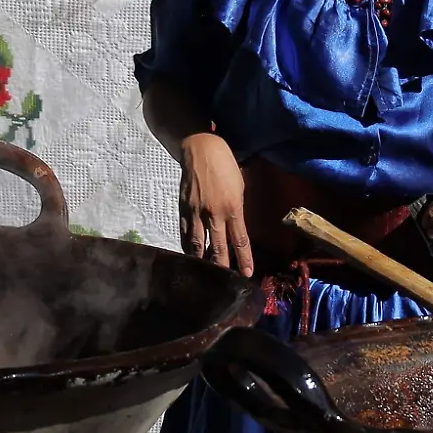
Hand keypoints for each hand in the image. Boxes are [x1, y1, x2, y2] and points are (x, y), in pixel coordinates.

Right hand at [178, 134, 252, 276]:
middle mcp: (214, 213)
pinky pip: (186, 234)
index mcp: (233, 207)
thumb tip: (236, 227)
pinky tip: (191, 257)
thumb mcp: (240, 186)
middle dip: (224, 267)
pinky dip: (188, 247)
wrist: (200, 149)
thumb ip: (238, 209)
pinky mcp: (183, 209)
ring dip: (203, 262)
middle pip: (219, 248)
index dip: (244, 259)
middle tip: (228, 282)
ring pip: (199, 245)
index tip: (248, 273)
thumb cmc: (226, 165)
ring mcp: (197, 213)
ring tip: (207, 276)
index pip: (240, 240)